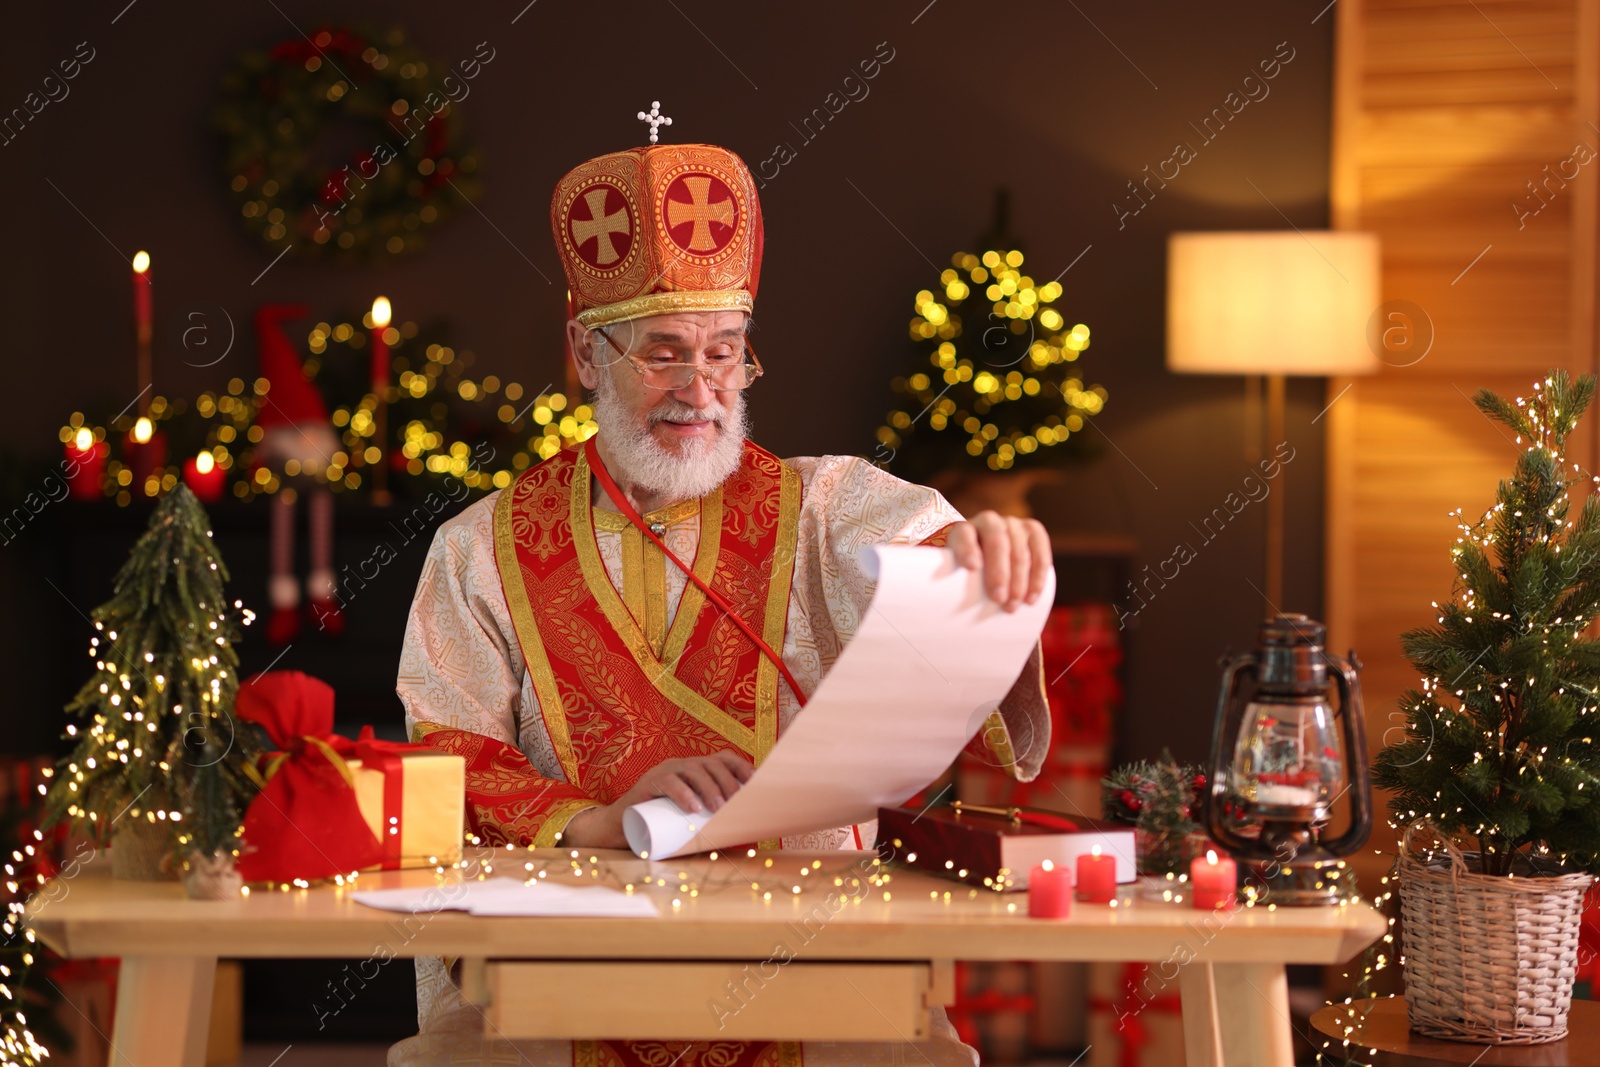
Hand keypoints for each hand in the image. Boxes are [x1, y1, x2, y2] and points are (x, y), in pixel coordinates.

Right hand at [559, 751, 754, 848]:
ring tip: (718, 809)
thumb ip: (714, 826)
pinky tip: (693, 807)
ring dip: (709, 788)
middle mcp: (681, 765)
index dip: (742, 767)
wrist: (619, 830)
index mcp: (696, 770)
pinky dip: (682, 793)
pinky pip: (668, 781)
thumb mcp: (690, 823)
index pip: (724, 759)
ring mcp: (663, 771)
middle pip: (711, 763)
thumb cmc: (660, 826)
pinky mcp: (647, 784)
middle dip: (728, 782)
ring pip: (692, 769)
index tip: (757, 783)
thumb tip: (750, 839)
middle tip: (737, 803)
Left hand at [948, 512, 1052, 611]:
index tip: (972, 567)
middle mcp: (988, 522)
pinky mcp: (1032, 530)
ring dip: (1019, 579)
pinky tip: (1033, 595)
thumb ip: (951, 587)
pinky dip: (1038, 575)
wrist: (989, 557)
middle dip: (999, 571)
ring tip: (1014, 604)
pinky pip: (1040, 548)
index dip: (968, 549)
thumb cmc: (968, 574)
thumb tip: (949, 622)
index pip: (964, 535)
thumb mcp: (956, 576)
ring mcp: (1012, 524)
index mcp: (964, 530)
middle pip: (996, 541)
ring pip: (1019, 548)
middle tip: (998, 599)